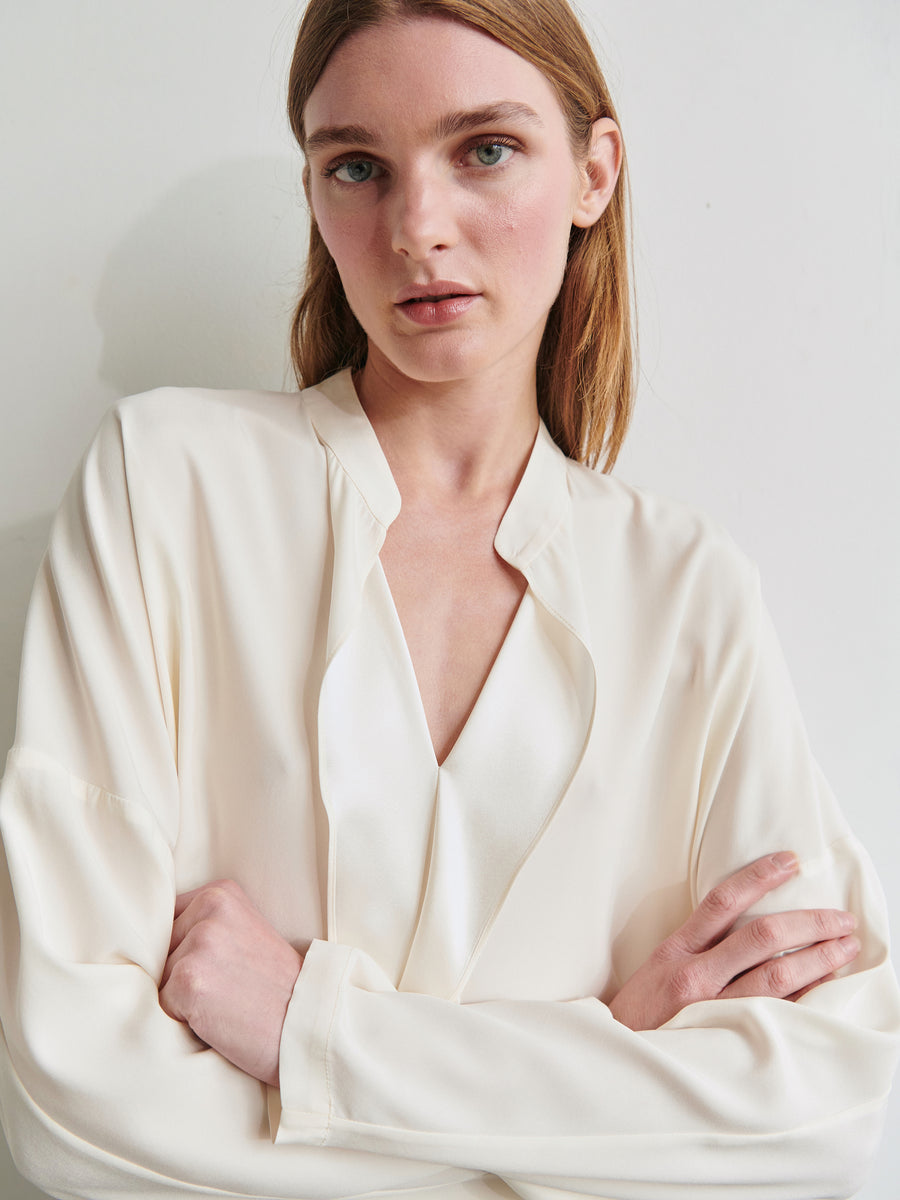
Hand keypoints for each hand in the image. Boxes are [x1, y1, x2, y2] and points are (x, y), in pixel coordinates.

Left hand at [158, 880, 302, 1086]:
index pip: (167, 922)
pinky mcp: (189, 981)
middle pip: (159, 950)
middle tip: (227, 988)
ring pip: (158, 979)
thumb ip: (204, 926)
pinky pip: (161, 1006)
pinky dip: (183, 1021)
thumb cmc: (276, 987)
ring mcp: (200, 943)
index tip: (220, 968)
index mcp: (221, 893)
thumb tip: (147, 944)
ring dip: (182, 999)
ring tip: (224, 1003)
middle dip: (180, 975)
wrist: (308, 1023)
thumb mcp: (245, 933)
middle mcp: (209, 909)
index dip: (184, 953)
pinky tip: (218, 1019)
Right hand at [608, 852, 859, 1030]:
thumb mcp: (658, 967)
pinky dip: (804, 995)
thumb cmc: (641, 1014)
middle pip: (761, 936)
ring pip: (777, 976)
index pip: (723, 902)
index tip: (791, 861)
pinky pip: (776, 1012)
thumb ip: (697, 946)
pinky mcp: (727, 1037)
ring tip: (845, 947)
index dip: (759, 877)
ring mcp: (712, 1008)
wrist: (620, 1060)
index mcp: (676, 950)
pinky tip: (825, 985)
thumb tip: (750, 923)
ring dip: (818, 959)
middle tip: (841, 918)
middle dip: (808, 923)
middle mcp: (695, 975)